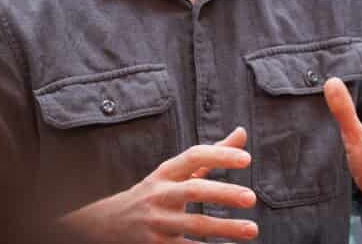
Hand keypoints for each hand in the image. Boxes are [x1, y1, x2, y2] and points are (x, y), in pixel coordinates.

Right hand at [59, 127, 258, 243]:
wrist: (108, 224)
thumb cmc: (154, 194)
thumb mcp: (175, 172)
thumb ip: (211, 155)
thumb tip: (242, 132)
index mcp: (166, 172)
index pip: (193, 156)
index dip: (219, 156)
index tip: (246, 159)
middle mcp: (160, 195)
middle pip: (193, 190)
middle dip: (223, 193)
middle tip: (251, 197)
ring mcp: (157, 222)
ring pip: (193, 225)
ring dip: (225, 228)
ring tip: (253, 229)